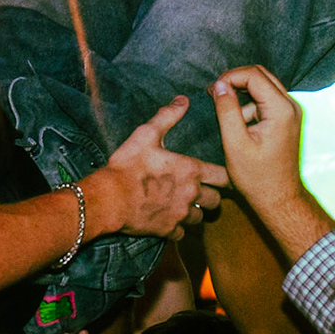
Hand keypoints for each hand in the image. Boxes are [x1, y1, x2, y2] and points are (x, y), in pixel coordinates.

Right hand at [90, 97, 227, 238]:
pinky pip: (183, 234)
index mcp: (192, 171)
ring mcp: (181, 215)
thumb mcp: (146, 134)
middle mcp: (192, 195)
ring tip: (187, 207)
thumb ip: (168, 116)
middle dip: (212, 196)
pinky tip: (171, 221)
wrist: (109, 199)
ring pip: (201, 219)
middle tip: (203, 192)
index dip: (225, 176)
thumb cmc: (128, 165)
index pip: (223, 176)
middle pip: (216, 201)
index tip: (221, 176)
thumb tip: (183, 100)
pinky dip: (180, 229)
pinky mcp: (168, 231)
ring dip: (197, 213)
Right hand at [210, 65, 307, 214]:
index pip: (253, 75)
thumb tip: (219, 84)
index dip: (230, 77)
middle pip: (261, 75)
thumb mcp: (234, 143)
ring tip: (224, 113)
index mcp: (281, 110)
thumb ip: (226, 110)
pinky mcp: (287, 119)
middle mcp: (291, 106)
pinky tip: (239, 125)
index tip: (212, 91)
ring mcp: (292, 112)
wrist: (279, 198)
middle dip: (235, 80)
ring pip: (264, 86)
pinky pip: (267, 100)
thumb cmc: (257, 177)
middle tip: (214, 93)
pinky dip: (251, 105)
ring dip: (242, 94)